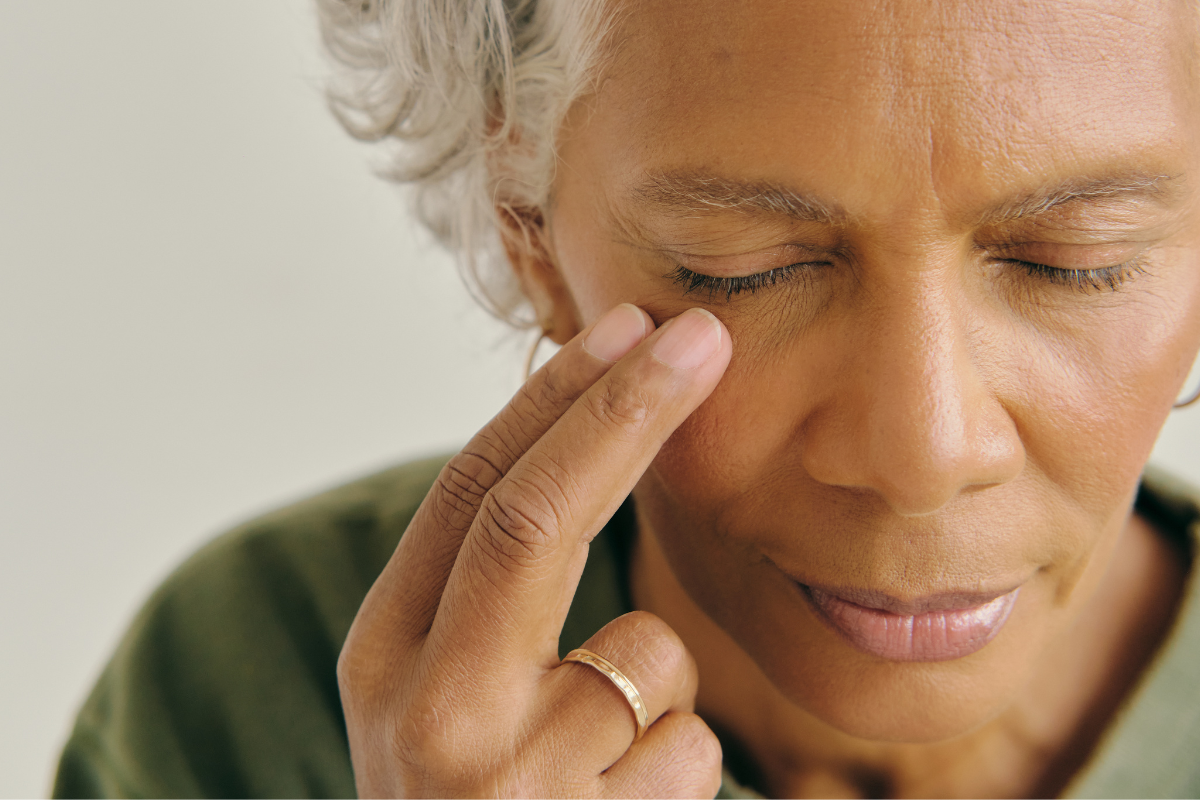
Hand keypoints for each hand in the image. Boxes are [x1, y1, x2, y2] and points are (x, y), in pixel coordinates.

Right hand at [338, 303, 732, 797]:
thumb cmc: (478, 791)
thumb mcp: (451, 685)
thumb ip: (502, 582)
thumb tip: (592, 426)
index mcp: (385, 655)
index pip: (472, 494)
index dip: (559, 400)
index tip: (634, 326)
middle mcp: (426, 717)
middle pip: (534, 523)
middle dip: (625, 413)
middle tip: (702, 335)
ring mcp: (509, 788)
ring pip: (646, 657)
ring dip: (653, 690)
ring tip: (596, 761)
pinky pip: (688, 747)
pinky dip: (674, 766)